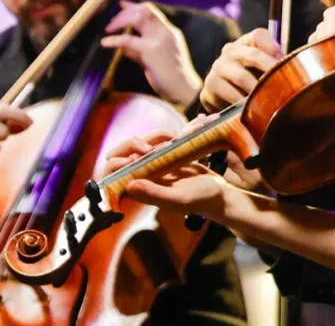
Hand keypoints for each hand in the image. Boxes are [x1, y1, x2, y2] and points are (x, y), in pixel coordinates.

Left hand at [102, 1, 201, 108]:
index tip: (122, 4)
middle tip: (111, 22)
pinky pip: (129, 40)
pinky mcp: (151, 50)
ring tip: (108, 29)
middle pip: (144, 11)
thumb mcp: (154, 60)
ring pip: (137, 18)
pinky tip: (105, 43)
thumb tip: (122, 47)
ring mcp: (159, 39)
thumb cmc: (170, 78)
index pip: (152, 12)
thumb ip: (139, 51)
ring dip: (120, 21)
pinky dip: (115, 40)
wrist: (183, 90)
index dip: (135, 6)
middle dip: (125, 12)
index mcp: (169, 32)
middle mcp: (165, 31)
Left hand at [103, 115, 232, 219]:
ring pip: (140, 142)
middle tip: (152, 146)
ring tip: (174, 138)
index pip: (113, 173)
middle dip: (134, 144)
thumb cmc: (202, 200)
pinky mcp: (166, 156)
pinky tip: (181, 134)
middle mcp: (143, 177)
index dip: (119, 162)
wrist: (221, 193)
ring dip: (155, 136)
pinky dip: (166, 134)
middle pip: (121, 153)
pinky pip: (158, 139)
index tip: (137, 157)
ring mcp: (154, 165)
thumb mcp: (180, 199)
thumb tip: (128, 186)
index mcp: (140, 189)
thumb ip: (154, 194)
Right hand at [199, 29, 281, 112]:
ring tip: (270, 100)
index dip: (273, 47)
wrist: (222, 98)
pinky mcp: (209, 86)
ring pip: (242, 77)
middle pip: (253, 55)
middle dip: (270, 70)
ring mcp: (217, 67)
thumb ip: (277, 63)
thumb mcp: (264, 68)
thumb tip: (292, 66)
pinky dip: (242, 103)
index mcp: (245, 43)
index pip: (258, 35)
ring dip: (257, 90)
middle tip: (283, 84)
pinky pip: (229, 95)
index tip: (283, 61)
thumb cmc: (251, 79)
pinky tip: (251, 109)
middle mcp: (230, 51)